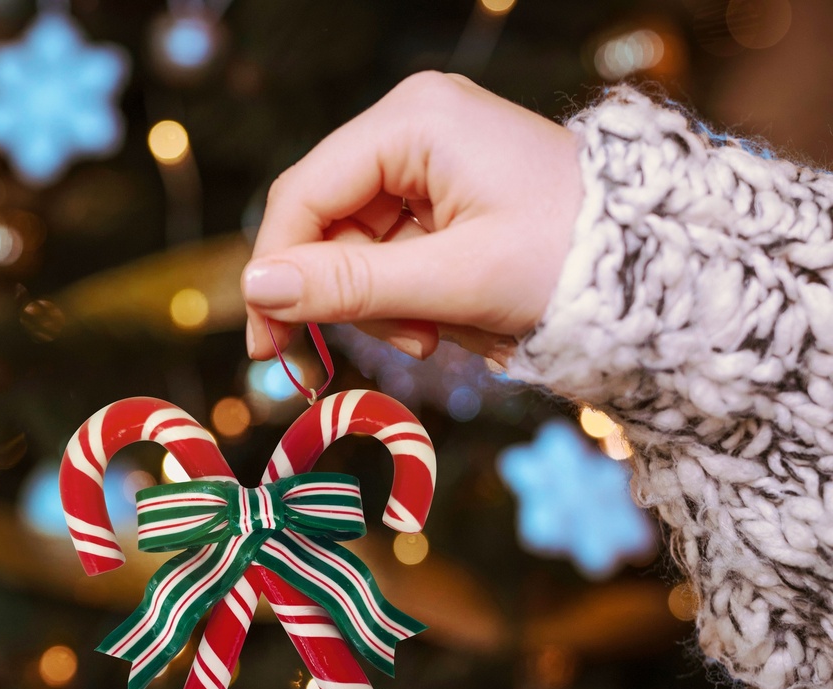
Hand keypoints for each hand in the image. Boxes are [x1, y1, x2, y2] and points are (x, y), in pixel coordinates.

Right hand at [241, 71, 582, 363]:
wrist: (649, 269)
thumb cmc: (567, 261)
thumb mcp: (453, 281)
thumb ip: (351, 285)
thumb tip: (257, 291)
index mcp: (412, 122)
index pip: (304, 196)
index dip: (276, 272)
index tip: (267, 344)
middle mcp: (412, 127)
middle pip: (327, 222)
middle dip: (347, 295)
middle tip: (387, 348)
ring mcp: (429, 160)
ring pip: (357, 246)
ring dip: (383, 304)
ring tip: (436, 334)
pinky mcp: (443, 195)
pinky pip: (392, 253)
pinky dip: (407, 298)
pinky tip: (443, 320)